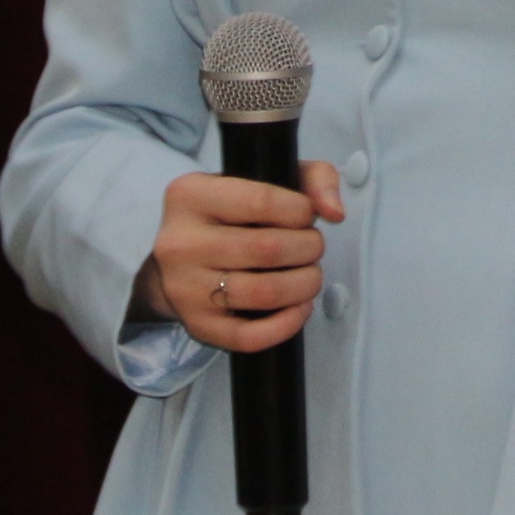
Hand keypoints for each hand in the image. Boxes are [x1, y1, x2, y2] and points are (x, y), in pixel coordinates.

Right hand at [134, 163, 345, 351]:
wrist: (181, 259)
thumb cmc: (229, 216)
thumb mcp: (261, 178)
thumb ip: (311, 178)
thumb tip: (334, 211)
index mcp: (191, 195)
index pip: (262, 202)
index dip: (300, 211)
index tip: (305, 216)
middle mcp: (180, 242)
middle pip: (268, 249)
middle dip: (308, 249)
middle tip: (311, 248)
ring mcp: (185, 288)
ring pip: (264, 293)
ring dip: (305, 284)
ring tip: (309, 275)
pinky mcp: (197, 325)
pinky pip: (250, 336)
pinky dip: (287, 324)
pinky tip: (299, 307)